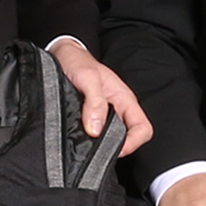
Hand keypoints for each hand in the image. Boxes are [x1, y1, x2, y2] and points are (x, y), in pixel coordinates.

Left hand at [48, 38, 155, 154]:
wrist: (62, 54)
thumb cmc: (77, 61)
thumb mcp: (87, 77)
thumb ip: (94, 102)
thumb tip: (96, 130)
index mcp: (124, 99)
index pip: (142, 128)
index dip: (133, 143)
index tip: (116, 149)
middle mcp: (117, 109)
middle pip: (129, 138)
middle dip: (114, 147)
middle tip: (95, 150)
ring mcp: (105, 115)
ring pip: (112, 138)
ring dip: (100, 144)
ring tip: (85, 145)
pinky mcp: (91, 118)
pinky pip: (96, 135)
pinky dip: (89, 140)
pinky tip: (79, 139)